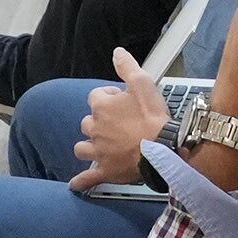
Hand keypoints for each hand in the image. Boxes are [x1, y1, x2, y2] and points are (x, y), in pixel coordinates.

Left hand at [67, 49, 170, 190]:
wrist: (163, 148)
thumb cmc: (153, 117)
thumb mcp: (143, 84)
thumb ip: (127, 67)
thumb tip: (116, 52)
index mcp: (102, 107)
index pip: (96, 96)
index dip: (109, 96)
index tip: (122, 100)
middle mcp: (95, 128)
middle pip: (88, 122)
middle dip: (98, 122)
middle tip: (117, 124)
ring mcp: (98, 151)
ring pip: (82, 147)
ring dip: (88, 145)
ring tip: (98, 146)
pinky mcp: (104, 170)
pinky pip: (87, 177)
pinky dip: (80, 181)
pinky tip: (75, 185)